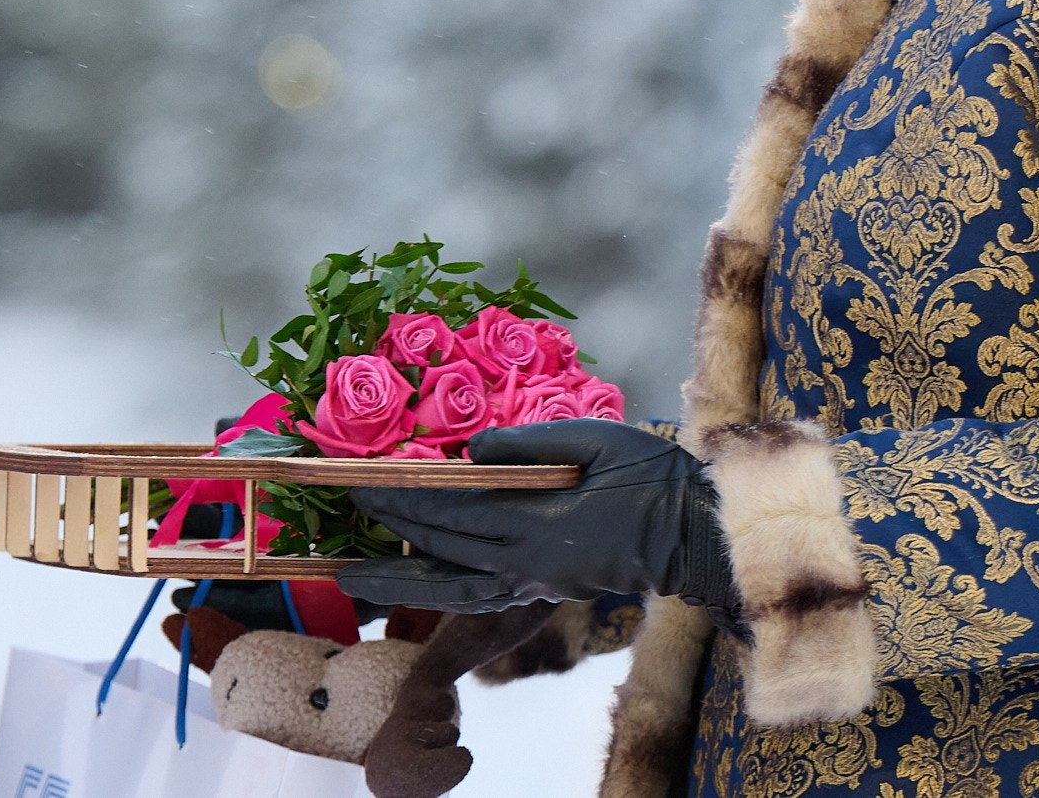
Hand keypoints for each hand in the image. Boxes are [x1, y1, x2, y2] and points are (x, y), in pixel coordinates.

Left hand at [336, 421, 739, 628]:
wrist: (692, 532)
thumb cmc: (646, 474)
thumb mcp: (590, 439)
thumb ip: (525, 444)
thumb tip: (469, 450)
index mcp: (532, 518)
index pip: (448, 505)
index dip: (401, 492)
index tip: (360, 479)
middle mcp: (522, 558)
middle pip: (440, 543)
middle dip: (389, 524)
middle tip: (345, 506)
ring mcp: (530, 580)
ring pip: (449, 586)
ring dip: (398, 582)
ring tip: (353, 579)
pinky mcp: (540, 589)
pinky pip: (477, 598)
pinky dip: (438, 595)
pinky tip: (413, 589)